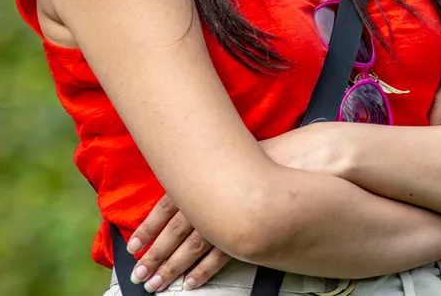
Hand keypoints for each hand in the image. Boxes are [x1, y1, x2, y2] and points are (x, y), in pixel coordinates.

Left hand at [125, 126, 336, 290]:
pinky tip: (191, 282)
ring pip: (190, 247)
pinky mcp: (245, 232)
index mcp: (204, 178)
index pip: (165, 208)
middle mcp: (210, 198)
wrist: (307, 161)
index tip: (134, 246)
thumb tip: (192, 186)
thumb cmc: (272, 157)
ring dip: (171, 267)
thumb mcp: (234, 159)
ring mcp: (227, 216)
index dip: (148, 229)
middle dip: (154, 254)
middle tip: (139, 274)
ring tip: (156, 283)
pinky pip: (219, 256)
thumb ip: (211, 175)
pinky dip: (203, 271)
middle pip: (173, 232)